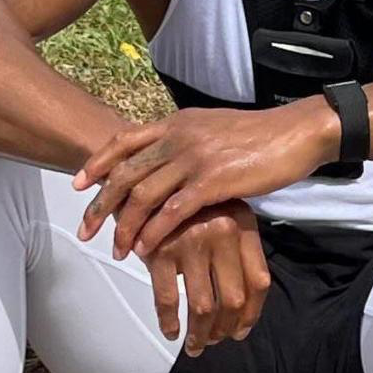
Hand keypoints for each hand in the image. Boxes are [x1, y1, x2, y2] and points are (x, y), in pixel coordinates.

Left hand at [74, 100, 337, 259]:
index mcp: (176, 123)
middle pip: (125, 173)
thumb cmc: (258, 135)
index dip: (97, 163)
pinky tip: (146, 249)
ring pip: (143, 195)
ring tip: (116, 249)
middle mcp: (178, 137)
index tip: (77, 185)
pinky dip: (154, 232)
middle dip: (100, 204)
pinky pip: (172, 211)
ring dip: (124, 226)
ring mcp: (194, 158)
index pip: (124, 141)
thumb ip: (185, 141)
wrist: (295, 133)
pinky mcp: (212, 181)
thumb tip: (165, 158)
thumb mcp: (212, 128)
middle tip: (85, 230)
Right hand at [141, 200, 270, 355]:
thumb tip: (242, 310)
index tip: (240, 330)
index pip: (259, 280)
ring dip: (200, 333)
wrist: (143, 181)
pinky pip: (168, 299)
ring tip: (196, 345)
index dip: (251, 313)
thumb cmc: (186, 206)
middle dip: (225, 328)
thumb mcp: (222, 215)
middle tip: (216, 341)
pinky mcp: (160, 250)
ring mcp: (191, 241)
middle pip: (233, 298)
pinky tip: (172, 332)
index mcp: (243, 224)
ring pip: (203, 305)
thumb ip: (236, 251)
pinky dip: (169, 322)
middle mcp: (222, 231)